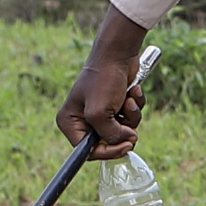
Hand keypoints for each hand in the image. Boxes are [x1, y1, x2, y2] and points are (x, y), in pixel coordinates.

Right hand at [59, 13, 149, 158]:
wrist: (118, 54)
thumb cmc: (103, 80)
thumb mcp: (100, 112)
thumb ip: (109, 134)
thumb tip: (126, 142)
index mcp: (70, 122)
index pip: (87, 151)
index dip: (108, 151)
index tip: (125, 146)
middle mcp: (83, 119)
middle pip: (108, 142)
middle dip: (123, 132)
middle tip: (132, 129)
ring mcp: (101, 112)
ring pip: (123, 129)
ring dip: (131, 117)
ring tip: (128, 100)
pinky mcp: (117, 105)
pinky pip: (131, 116)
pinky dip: (135, 105)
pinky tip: (132, 91)